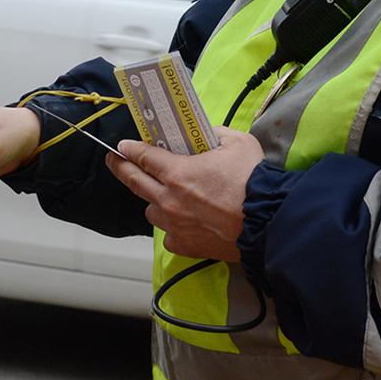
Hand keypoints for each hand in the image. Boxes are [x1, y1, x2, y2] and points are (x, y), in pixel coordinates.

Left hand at [105, 126, 263, 260]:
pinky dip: (172, 227)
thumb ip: (216, 134)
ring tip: (164, 195)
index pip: (144, 157)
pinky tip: (183, 221)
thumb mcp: (237, 142)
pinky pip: (168, 235)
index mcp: (178, 172)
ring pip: (151, 210)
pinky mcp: (185, 245)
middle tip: (113, 160)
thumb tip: (206, 134)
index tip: (122, 146)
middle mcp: (169, 199)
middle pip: (135, 182)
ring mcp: (175, 225)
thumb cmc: (252, 179)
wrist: (267, 220)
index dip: (130, 149)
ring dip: (153, 200)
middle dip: (120, 168)